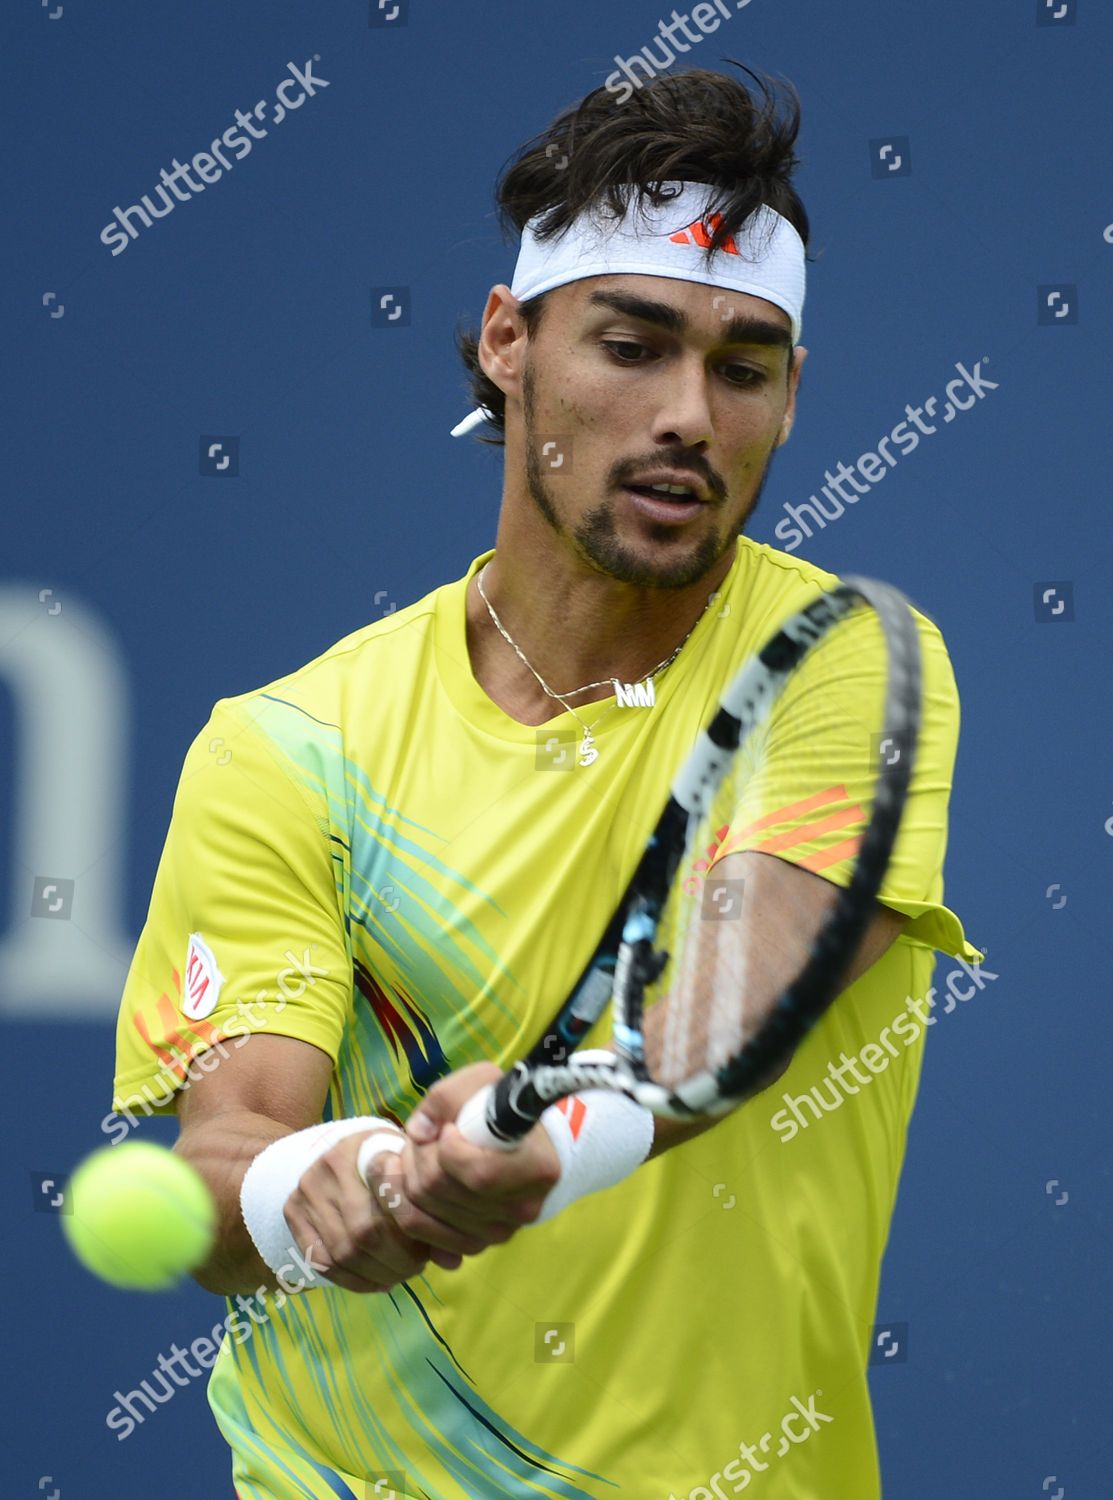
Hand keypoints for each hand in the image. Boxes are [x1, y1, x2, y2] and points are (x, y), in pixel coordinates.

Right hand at [282, 1130, 456, 1294]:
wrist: (339, 1151)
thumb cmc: (386, 1160)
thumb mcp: (408, 1167)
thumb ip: (429, 1208)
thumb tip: (453, 1261)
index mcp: (362, 1147)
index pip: (388, 1199)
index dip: (410, 1234)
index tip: (428, 1248)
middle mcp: (327, 1167)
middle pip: (364, 1232)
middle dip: (395, 1261)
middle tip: (417, 1267)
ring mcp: (305, 1192)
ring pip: (342, 1252)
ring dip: (376, 1274)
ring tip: (398, 1274)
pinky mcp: (292, 1214)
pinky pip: (321, 1261)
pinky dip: (352, 1280)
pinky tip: (375, 1281)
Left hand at [364, 1063, 561, 1257]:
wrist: (522, 1143)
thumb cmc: (502, 1108)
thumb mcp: (483, 1083)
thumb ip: (448, 1096)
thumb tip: (419, 1132)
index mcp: (537, 1168)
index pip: (478, 1173)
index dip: (449, 1149)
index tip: (449, 1128)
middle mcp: (521, 1208)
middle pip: (440, 1189)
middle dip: (418, 1154)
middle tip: (424, 1135)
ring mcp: (498, 1232)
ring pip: (423, 1211)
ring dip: (407, 1175)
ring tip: (420, 1152)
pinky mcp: (476, 1243)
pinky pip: (421, 1233)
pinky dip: (405, 1203)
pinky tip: (413, 1179)